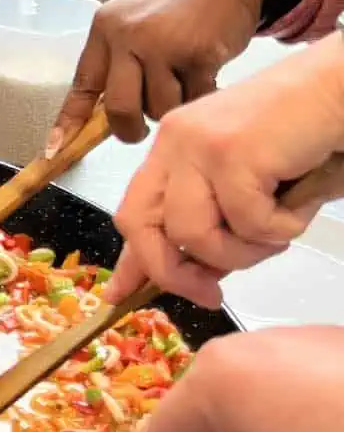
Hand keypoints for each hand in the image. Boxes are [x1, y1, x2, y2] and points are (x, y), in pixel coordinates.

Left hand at [48, 0, 263, 150]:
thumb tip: (99, 114)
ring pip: (157, 109)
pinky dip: (197, 95)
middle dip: (129, 130)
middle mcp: (129, 35)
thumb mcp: (136, 21)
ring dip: (169, 106)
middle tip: (138, 131)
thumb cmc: (182, 3)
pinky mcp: (198, 56)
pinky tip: (203, 71)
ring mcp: (164, 45)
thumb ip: (117, 61)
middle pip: (118, 109)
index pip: (82, 85)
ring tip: (180, 79)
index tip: (55, 149)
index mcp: (106, 28)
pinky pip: (190, 100)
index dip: (69, 122)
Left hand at [106, 35, 343, 308]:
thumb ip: (210, 223)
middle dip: (173, 272)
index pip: (135, 212)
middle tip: (210, 293)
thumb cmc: (309, 136)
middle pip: (140, 226)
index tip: (123, 295)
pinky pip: (247, 223)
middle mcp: (175, 141)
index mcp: (173, 147)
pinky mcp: (232, 152)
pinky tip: (301, 201)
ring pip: (193, 235)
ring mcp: (199, 145)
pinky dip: (282, 228)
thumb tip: (179, 275)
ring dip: (242, 253)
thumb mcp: (246, 186)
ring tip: (278, 233)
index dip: (131, 261)